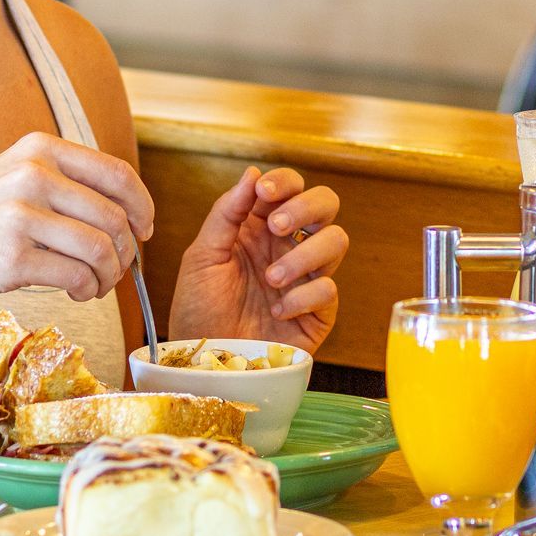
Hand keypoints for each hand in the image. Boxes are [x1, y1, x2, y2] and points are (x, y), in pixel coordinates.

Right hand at [0, 132, 153, 303]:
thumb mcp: (16, 174)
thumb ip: (66, 180)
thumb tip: (128, 210)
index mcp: (41, 150)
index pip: (118, 174)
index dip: (142, 206)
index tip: (145, 230)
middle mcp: (34, 175)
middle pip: (115, 216)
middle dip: (127, 250)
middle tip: (117, 268)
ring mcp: (22, 215)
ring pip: (101, 249)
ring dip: (109, 275)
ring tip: (95, 285)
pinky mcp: (12, 257)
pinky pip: (76, 276)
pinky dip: (87, 290)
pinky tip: (77, 293)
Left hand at [168, 167, 346, 351]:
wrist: (202, 362)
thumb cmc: (198, 309)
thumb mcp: (202, 256)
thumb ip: (227, 213)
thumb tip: (253, 173)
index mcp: (261, 227)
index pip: (290, 187)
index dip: (284, 182)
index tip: (263, 193)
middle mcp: (288, 247)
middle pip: (326, 204)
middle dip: (306, 207)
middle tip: (276, 227)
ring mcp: (306, 278)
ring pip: (336, 240)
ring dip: (304, 254)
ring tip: (271, 278)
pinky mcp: (318, 312)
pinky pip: (329, 289)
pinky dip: (303, 296)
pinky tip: (277, 310)